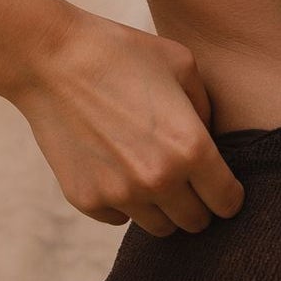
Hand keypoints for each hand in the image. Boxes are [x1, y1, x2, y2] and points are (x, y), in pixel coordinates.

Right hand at [9, 9, 245, 237]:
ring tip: (148, 168)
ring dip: (161, 206)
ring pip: (159, 227)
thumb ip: (206, 110)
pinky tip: (114, 165)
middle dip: (197, 202)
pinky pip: (119, 217)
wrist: (52, 59)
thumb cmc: (120, 52)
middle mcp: (158, 180)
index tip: (219, 181)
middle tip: (184, 176)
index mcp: (190, 148)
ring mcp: (120, 194)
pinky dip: (123, 201)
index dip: (228, 192)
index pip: (228, 202)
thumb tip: (211, 142)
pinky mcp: (87, 200)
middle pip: (196, 222)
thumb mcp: (180, 64)